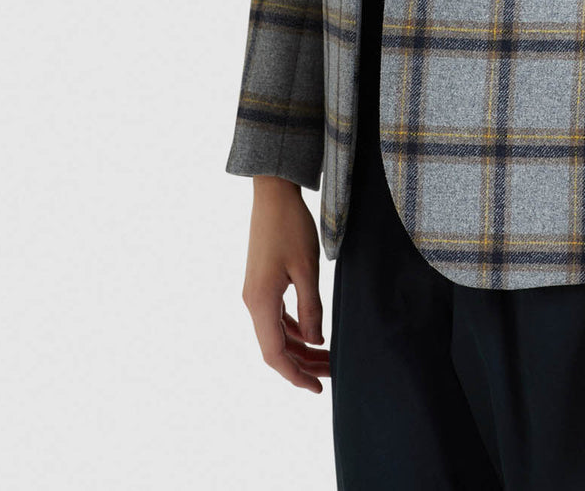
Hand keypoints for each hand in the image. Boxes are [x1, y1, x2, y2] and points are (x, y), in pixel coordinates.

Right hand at [241, 176, 329, 392]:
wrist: (273, 195)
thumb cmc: (291, 226)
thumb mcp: (307, 268)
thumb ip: (311, 307)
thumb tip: (316, 341)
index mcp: (261, 302)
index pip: (275, 354)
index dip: (296, 375)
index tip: (318, 388)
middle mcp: (253, 302)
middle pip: (276, 348)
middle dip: (303, 365)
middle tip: (331, 374)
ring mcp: (255, 293)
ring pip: (277, 334)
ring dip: (300, 348)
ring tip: (327, 358)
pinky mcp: (261, 284)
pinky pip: (276, 317)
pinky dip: (295, 330)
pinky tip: (313, 334)